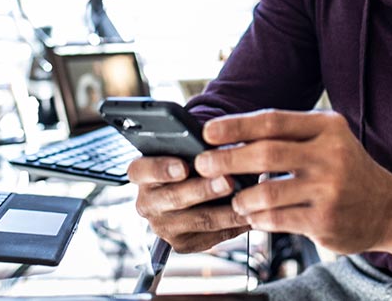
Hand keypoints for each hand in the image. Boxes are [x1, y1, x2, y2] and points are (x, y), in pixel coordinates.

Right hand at [126, 155, 250, 252]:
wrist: (189, 187)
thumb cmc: (189, 159)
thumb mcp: (185, 147)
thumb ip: (196, 147)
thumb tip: (220, 146)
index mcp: (141, 174)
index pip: (141, 170)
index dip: (161, 169)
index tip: (183, 167)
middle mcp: (147, 203)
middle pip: (174, 198)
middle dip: (204, 190)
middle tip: (228, 180)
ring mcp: (163, 227)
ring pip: (198, 220)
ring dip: (226, 211)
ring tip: (247, 200)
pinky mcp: (182, 244)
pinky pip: (212, 236)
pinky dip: (234, 225)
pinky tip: (250, 214)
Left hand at [195, 109, 391, 253]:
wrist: (390, 208)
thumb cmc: (347, 170)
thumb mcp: (328, 140)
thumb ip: (289, 136)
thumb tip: (231, 137)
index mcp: (328, 127)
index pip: (273, 121)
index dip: (235, 126)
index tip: (207, 132)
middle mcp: (331, 155)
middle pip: (266, 154)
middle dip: (227, 159)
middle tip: (203, 165)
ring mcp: (329, 189)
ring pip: (267, 192)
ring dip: (241, 196)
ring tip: (234, 199)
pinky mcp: (325, 220)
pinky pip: (277, 219)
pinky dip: (258, 218)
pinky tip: (254, 216)